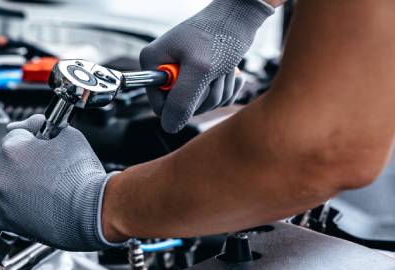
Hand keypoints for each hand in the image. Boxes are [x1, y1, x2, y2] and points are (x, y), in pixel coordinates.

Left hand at [0, 115, 124, 250]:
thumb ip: (48, 125)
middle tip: (43, 168)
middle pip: (3, 159)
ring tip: (29, 187)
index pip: (15, 134)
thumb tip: (38, 123)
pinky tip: (4, 204)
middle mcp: (1, 171)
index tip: (40, 141)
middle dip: (21, 161)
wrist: (91, 210)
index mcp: (13, 147)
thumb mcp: (70, 136)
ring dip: (6, 181)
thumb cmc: (83, 177)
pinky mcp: (2, 219)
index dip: (30, 136)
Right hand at [140, 0, 273, 132]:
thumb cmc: (220, 33)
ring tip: (223, 67)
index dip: (182, 104)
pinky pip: (213, 98)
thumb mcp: (200, 70)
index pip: (160, 106)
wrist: (241, 15)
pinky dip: (226, 88)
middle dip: (205, 94)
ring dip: (219, 89)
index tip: (198, 84)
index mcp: (153, 63)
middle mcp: (164, 69)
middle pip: (182, 107)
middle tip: (214, 71)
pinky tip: (230, 71)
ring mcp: (183, 73)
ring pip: (201, 104)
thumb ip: (181, 102)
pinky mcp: (201, 76)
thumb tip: (169, 127)